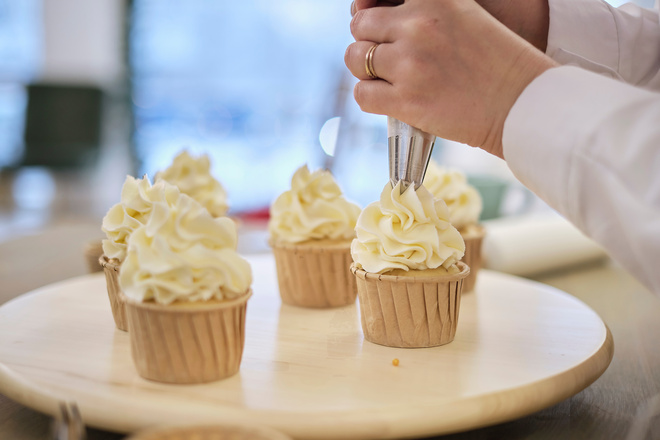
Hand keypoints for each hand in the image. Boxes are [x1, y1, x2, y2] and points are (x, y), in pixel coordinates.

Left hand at [345, 0, 556, 157]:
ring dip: (365, 69)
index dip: (378, 16)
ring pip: (356, 58)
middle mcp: (417, 27)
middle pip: (361, 25)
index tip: (385, 30)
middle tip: (386, 58)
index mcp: (434, 0)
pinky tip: (388, 98)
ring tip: (385, 78)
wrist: (521, 103)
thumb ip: (425, 14)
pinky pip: (362, 93)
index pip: (379, 0)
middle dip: (369, 41)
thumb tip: (380, 22)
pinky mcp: (405, 99)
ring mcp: (409, 64)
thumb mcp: (466, 16)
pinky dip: (369, 96)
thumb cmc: (497, 63)